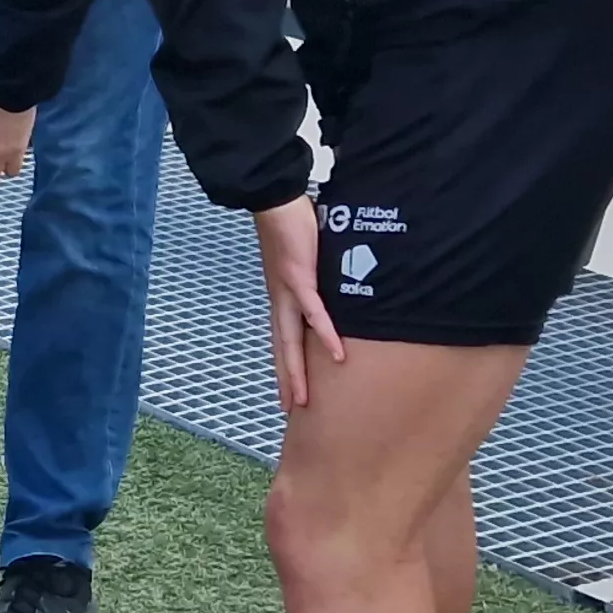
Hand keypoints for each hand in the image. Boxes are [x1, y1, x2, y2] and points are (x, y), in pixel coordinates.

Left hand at [252, 195, 348, 412]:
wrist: (275, 200)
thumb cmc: (291, 225)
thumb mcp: (305, 260)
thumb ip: (316, 277)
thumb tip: (334, 284)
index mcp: (281, 297)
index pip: (282, 339)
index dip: (284, 367)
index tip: (288, 392)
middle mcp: (280, 301)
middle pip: (283, 349)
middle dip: (287, 381)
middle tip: (291, 411)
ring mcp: (288, 292)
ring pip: (292, 341)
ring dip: (298, 372)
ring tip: (305, 400)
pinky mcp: (299, 279)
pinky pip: (314, 313)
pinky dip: (325, 334)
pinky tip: (337, 354)